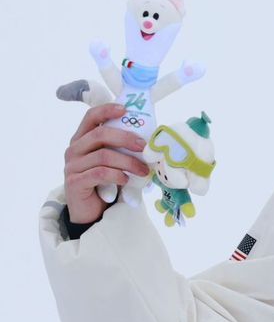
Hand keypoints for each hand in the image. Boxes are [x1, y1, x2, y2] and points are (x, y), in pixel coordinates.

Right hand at [63, 102, 150, 224]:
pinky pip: (100, 173)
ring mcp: (72, 165)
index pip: (90, 117)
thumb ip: (123, 149)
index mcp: (82, 139)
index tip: (125, 110)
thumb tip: (152, 141)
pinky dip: (117, 175)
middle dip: (126, 138)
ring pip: (103, 156)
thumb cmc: (106, 182)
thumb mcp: (114, 162)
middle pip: (99, 134)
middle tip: (144, 147)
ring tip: (143, 170)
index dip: (106, 110)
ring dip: (128, 162)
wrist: (91, 211)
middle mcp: (74, 149)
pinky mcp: (75, 182)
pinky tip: (126, 180)